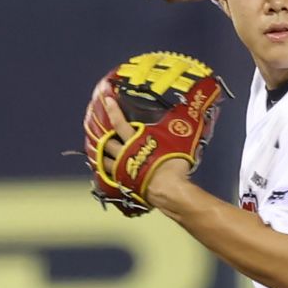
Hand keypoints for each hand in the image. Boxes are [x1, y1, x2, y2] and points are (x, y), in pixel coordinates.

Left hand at [83, 51, 219, 216]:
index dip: (113, 109)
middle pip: (106, 142)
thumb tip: (194, 106)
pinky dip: (105, 173)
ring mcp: (122, 171)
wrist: (168, 189)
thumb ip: (182, 122)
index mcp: (134, 140)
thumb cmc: (173, 162)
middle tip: (93, 127)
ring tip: (95, 150)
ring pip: (104, 160)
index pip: (119, 122)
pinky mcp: (125, 185)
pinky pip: (110, 178)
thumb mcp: (180, 137)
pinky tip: (106, 173)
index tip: (106, 98)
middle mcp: (124, 154)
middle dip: (99, 134)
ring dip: (98, 154)